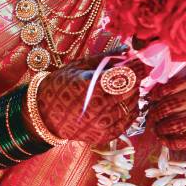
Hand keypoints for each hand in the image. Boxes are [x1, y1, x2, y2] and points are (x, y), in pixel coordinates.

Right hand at [34, 55, 148, 147]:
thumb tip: (128, 49)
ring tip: (125, 86)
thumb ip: (105, 58)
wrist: (45, 115)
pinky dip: (131, 109)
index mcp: (90, 86)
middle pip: (131, 89)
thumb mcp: (80, 66)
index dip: (136, 66)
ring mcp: (102, 124)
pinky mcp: (105, 135)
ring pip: (133, 104)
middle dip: (136, 78)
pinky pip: (128, 120)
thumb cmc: (61, 85)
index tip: (141, 60)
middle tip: (135, 71)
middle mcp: (98, 107)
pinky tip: (124, 101)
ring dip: (134, 93)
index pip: (124, 75)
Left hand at [143, 63, 185, 151]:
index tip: (153, 97)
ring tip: (156, 129)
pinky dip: (177, 142)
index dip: (166, 88)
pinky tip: (164, 140)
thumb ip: (170, 81)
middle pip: (183, 101)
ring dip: (166, 127)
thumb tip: (146, 87)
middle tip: (151, 116)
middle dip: (162, 110)